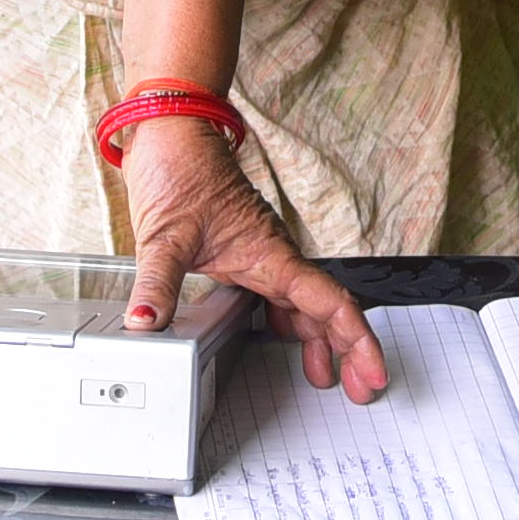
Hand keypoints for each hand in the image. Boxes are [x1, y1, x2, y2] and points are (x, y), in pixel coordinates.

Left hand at [119, 115, 390, 401]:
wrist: (171, 130)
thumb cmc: (179, 169)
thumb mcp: (164, 236)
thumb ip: (158, 285)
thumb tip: (146, 326)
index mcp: (270, 254)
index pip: (327, 303)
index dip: (355, 341)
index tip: (372, 372)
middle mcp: (273, 255)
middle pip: (326, 310)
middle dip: (349, 350)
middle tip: (361, 389)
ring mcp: (262, 254)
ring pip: (305, 303)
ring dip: (322, 340)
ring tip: (328, 376)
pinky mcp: (245, 252)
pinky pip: (280, 292)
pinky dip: (290, 321)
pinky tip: (284, 337)